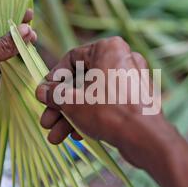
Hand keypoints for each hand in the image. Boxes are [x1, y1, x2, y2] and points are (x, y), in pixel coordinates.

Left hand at [0, 10, 36, 154]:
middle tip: (33, 29)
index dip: (2, 19)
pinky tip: (30, 63)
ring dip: (17, 53)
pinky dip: (18, 73)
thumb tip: (25, 32)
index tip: (23, 13)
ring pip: (2, 60)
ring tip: (34, 43)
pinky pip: (5, 80)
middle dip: (13, 36)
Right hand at [36, 36, 166, 169]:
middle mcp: (122, 59)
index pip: (72, 58)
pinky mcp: (136, 99)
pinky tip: (77, 136)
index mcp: (108, 48)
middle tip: (46, 122)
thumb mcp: (72, 102)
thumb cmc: (107, 111)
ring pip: (93, 96)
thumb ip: (54, 94)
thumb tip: (41, 91)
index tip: (44, 94)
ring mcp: (131, 80)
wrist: (145, 137)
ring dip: (72, 116)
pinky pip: (108, 104)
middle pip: (81, 81)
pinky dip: (91, 117)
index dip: (54, 78)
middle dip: (61, 106)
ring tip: (56, 138)